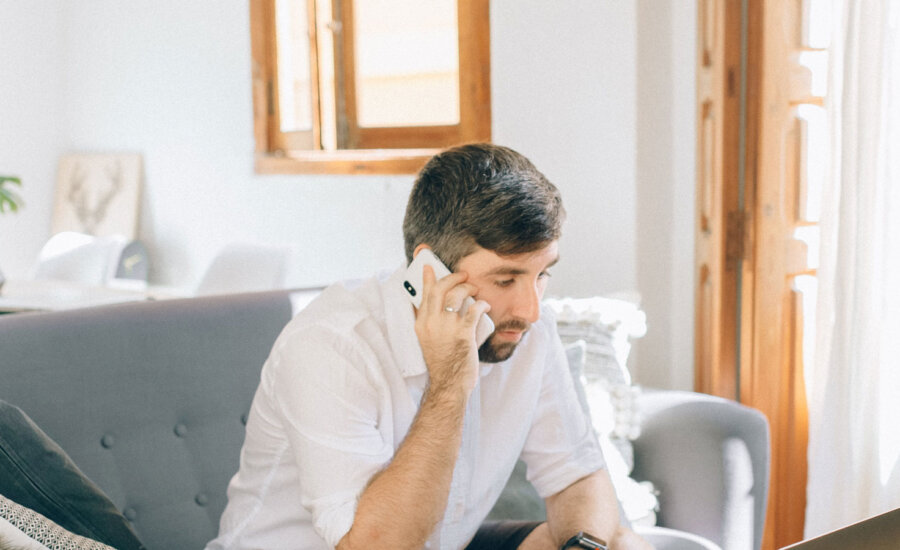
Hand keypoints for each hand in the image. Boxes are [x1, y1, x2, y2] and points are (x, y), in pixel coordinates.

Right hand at [414, 265, 490, 395]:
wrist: (449, 383)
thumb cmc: (442, 362)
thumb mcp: (427, 340)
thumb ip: (429, 322)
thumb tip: (435, 305)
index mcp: (421, 324)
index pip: (423, 294)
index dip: (427, 278)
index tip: (429, 266)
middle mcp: (431, 323)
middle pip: (439, 289)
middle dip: (452, 278)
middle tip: (463, 276)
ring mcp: (447, 327)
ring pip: (456, 295)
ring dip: (467, 288)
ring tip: (474, 290)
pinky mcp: (463, 333)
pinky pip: (474, 310)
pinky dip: (481, 304)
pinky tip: (484, 305)